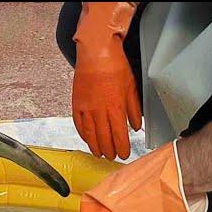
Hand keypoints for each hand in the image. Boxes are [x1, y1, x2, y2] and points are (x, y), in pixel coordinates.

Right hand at [72, 2, 141, 159]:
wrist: (96, 53)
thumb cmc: (116, 67)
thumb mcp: (131, 87)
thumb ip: (133, 109)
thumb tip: (135, 126)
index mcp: (116, 108)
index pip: (119, 136)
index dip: (122, 148)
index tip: (124, 154)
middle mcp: (100, 112)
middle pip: (104, 139)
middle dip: (109, 151)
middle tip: (112, 157)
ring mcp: (86, 109)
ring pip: (90, 134)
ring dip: (95, 147)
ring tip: (99, 153)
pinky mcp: (77, 104)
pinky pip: (79, 124)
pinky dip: (83, 134)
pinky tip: (87, 139)